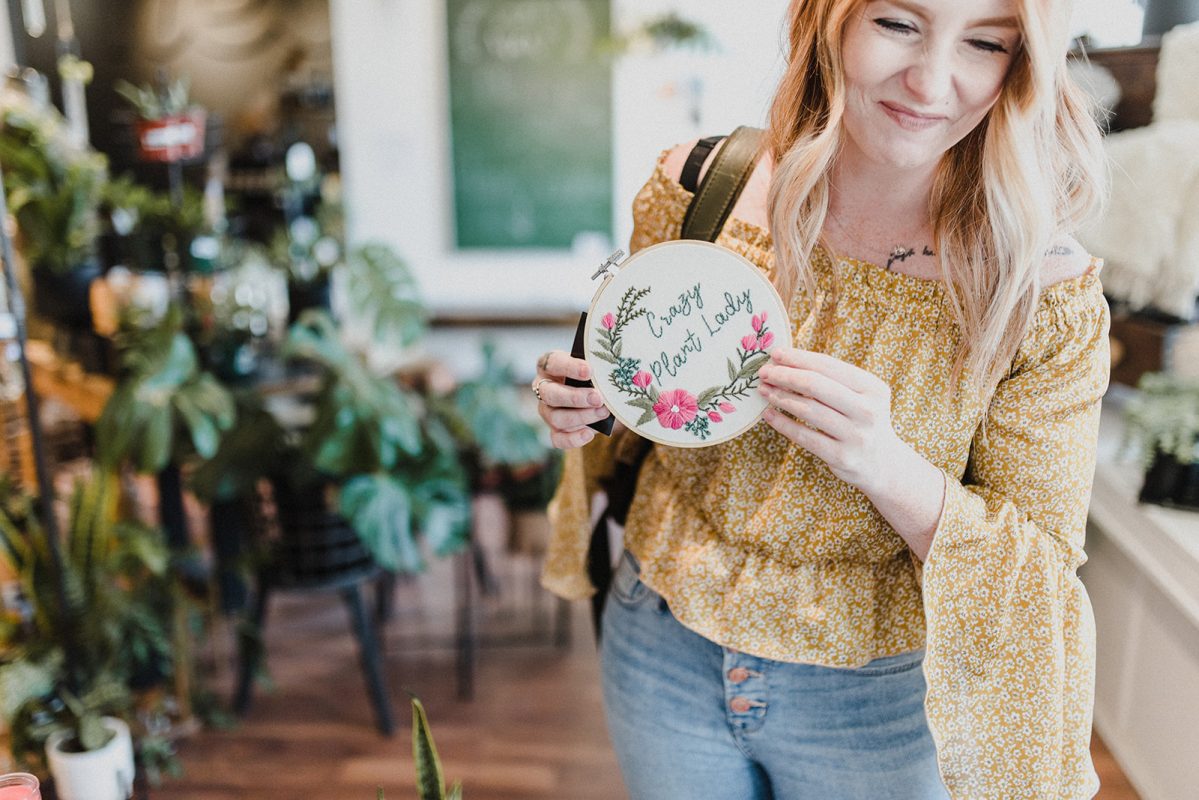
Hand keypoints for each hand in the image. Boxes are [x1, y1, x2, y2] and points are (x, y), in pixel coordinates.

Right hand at [533, 350, 610, 448]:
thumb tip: (606, 382)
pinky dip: (573, 439)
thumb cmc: (590, 375)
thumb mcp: (591, 368)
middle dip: (575, 398)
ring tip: (603, 412)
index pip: (553, 363)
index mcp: (548, 366)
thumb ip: (594, 373)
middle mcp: (542, 389)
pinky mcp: (554, 430)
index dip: (570, 368)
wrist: (594, 392)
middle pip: (551, 395)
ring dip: (581, 417)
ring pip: (556, 418)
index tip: (589, 371)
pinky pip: (558, 439)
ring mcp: (547, 411)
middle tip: (598, 398)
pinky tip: (589, 434)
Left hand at [757, 347, 904, 493]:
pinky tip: (768, 414)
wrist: (882, 464)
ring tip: (764, 390)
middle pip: (816, 385)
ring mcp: (856, 436)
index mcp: (873, 388)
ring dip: (780, 397)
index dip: (798, 358)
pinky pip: (804, 436)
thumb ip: (831, 379)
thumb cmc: (861, 421)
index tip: (776, 354)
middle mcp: (868, 411)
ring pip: (808, 410)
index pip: (828, 366)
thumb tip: (786, 361)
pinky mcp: (842, 457)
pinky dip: (782, 424)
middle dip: (785, 375)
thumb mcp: (860, 396)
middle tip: (764, 372)